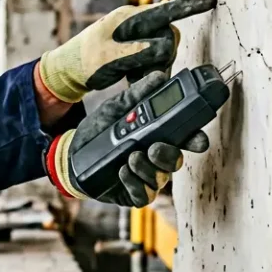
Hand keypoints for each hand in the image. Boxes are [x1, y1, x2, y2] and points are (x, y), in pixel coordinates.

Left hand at [37, 0, 215, 102]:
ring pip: (163, 49)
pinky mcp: (135, 47)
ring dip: (154, 65)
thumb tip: (162, 48)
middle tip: (139, 71)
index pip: (165, 9)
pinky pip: (154, 57)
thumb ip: (136, 52)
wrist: (68, 71)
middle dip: (163, 55)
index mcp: (129, 18)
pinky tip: (132, 76)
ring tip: (131, 75)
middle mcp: (135, 22)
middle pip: (169, 35)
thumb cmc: (83, 61)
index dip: (190, 6)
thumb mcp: (107, 58)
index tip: (211, 1)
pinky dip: (147, 69)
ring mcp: (135, 34)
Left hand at [45, 71, 209, 206]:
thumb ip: (137, 94)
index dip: (195, 139)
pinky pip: (144, 194)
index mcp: (158, 135)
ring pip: (160, 177)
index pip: (185, 138)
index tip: (198, 140)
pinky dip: (135, 183)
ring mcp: (146, 176)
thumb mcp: (116, 107)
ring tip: (131, 156)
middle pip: (175, 159)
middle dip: (167, 154)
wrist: (72, 152)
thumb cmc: (100, 129)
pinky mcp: (133, 193)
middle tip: (153, 147)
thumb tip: (158, 77)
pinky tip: (123, 171)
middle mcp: (156, 157)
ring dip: (147, 167)